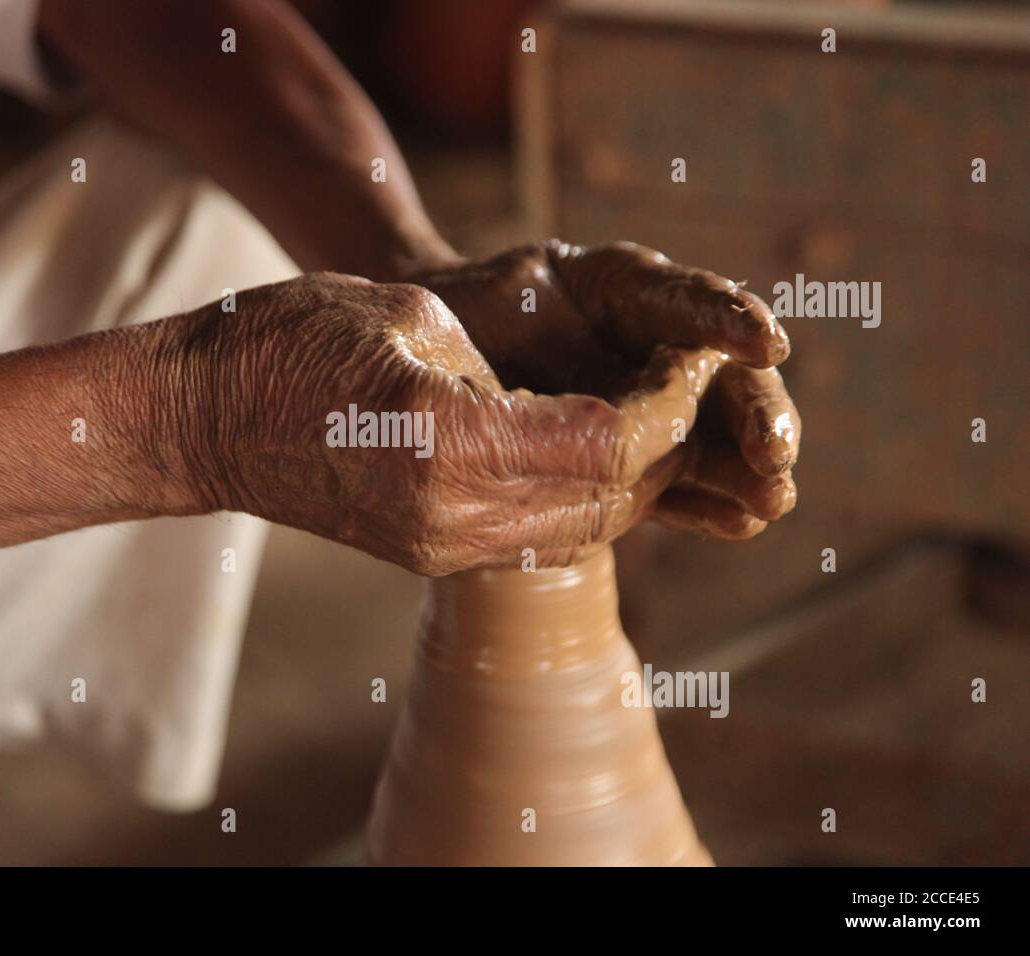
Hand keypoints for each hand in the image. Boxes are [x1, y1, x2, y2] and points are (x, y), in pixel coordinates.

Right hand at [157, 273, 737, 573]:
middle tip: (684, 386)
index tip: (688, 362)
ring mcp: (441, 544)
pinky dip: (584, 497)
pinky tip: (591, 450)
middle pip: (612, 499)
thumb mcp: (412, 320)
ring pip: (584, 529)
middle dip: (666, 444)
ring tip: (650, 416)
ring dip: (631, 478)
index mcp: (453, 446)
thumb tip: (560, 402)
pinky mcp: (429, 551)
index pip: (610, 445)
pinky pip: (538, 535)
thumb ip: (502, 366)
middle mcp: (455, 515)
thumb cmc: (286, 343)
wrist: (203, 421)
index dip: (667, 408)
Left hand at [413, 240, 801, 539]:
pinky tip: (737, 524)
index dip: (728, 321)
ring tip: (769, 500)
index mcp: (629, 291)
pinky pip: (669, 485)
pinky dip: (704, 506)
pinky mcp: (626, 461)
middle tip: (775, 453)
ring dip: (743, 470)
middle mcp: (654, 347)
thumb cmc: (468, 306)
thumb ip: (568, 326)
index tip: (766, 342)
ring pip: (711, 437)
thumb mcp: (511, 298)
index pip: (689, 303)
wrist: (426, 354)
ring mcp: (647, 406)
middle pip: (721, 379)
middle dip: (756, 416)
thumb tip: (623, 359)